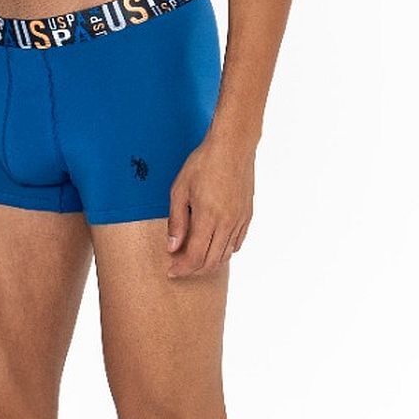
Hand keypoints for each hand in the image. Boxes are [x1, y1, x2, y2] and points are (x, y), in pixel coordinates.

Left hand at [166, 133, 254, 277]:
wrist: (233, 147)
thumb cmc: (203, 164)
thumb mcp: (180, 190)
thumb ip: (176, 222)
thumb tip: (172, 247)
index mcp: (208, 217)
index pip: (195, 256)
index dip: (182, 268)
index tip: (171, 271)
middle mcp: (227, 223)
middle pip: (211, 261)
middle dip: (193, 270)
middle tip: (180, 267)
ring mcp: (240, 220)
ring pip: (226, 255)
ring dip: (209, 262)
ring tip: (194, 258)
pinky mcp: (247, 216)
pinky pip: (237, 243)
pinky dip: (224, 251)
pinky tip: (213, 245)